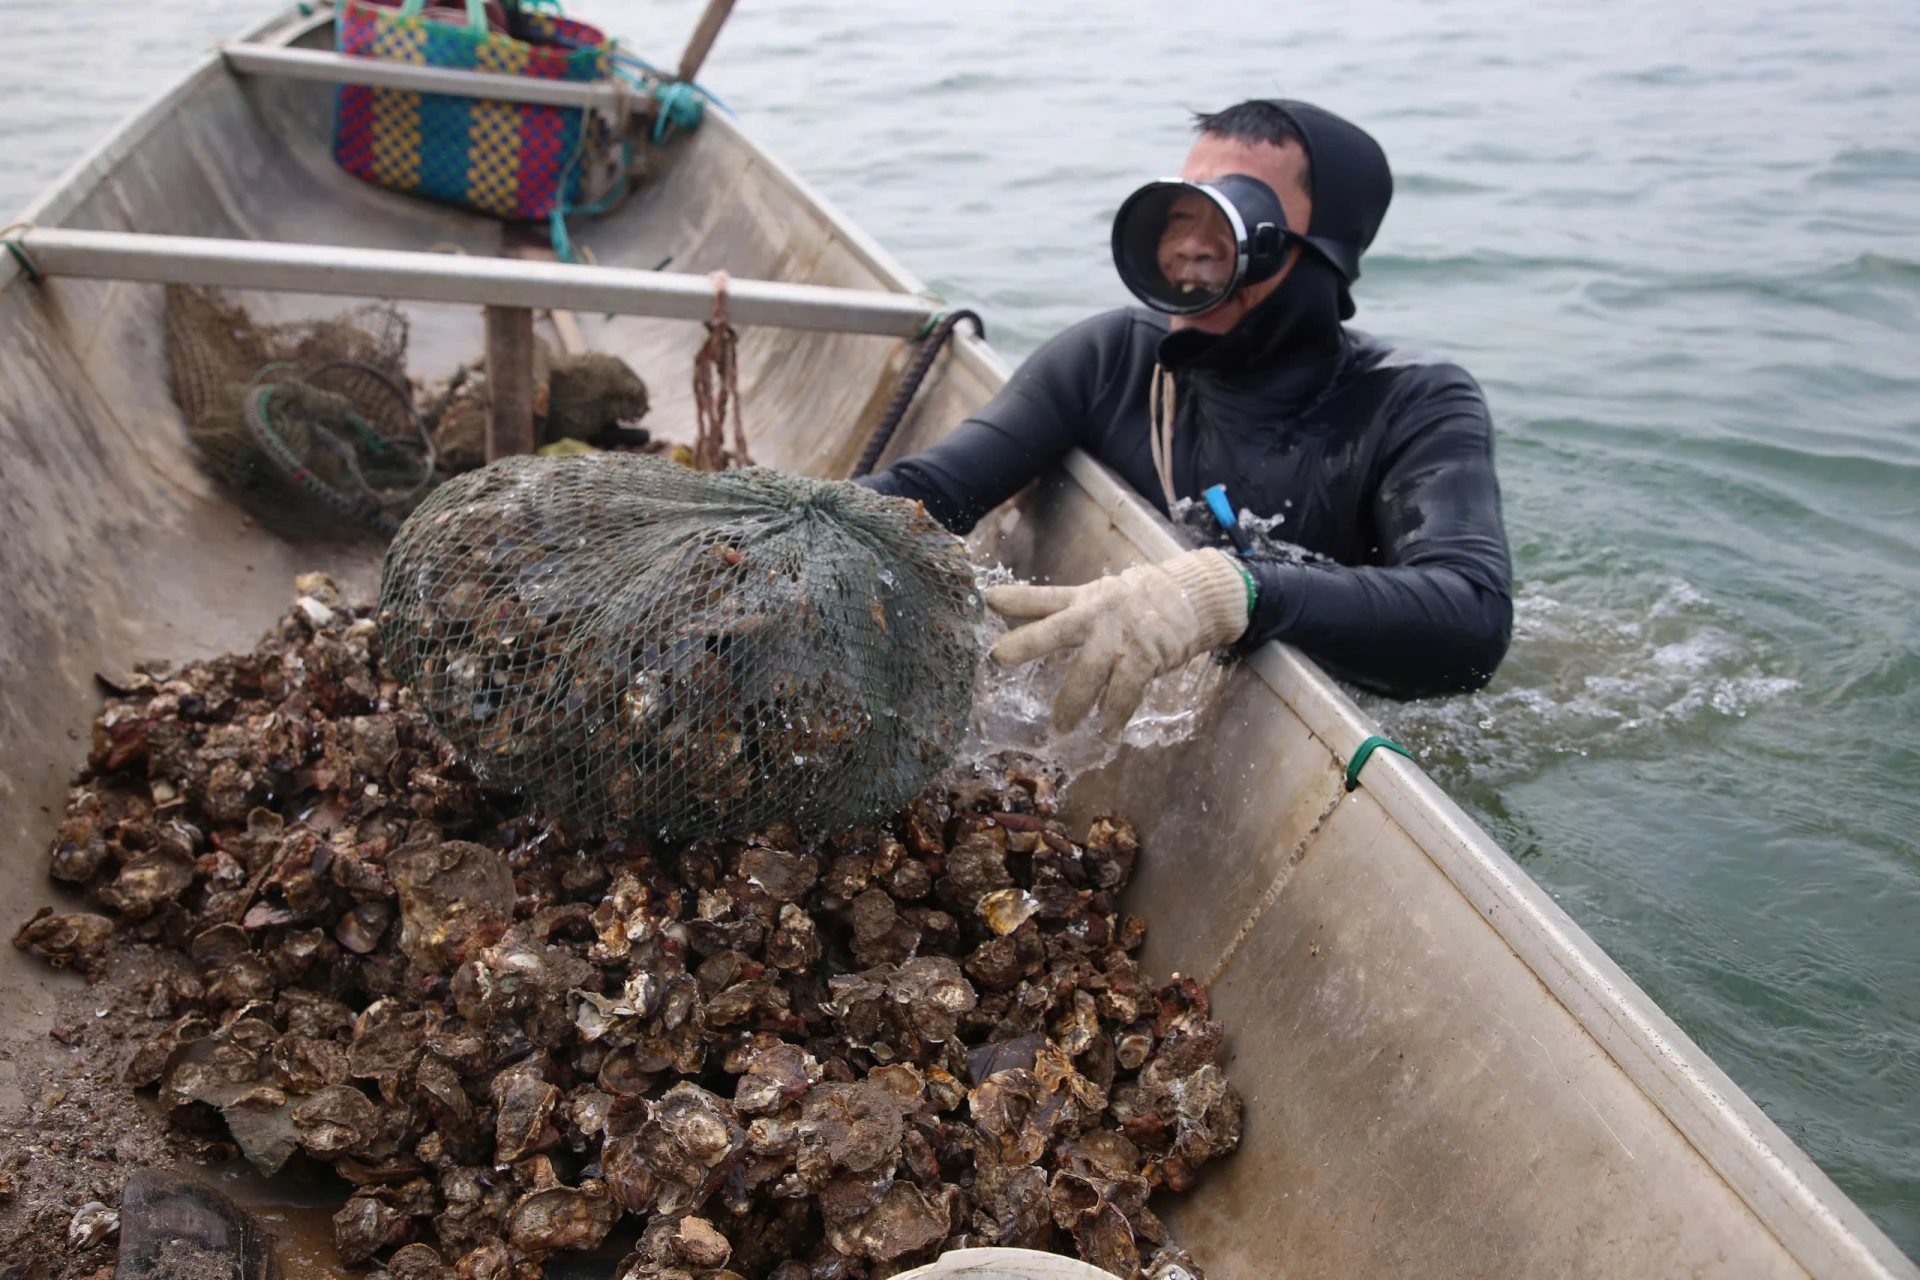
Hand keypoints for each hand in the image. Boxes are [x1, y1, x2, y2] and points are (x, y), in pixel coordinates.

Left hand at [984, 548, 1250, 737]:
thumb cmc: (1143, 601)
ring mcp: (1121, 636)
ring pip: (1089, 672)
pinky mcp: (1145, 656)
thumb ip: (1069, 611)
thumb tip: (1028, 624)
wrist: (1196, 596)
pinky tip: (1105, 737)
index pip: (1045, 598)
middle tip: (998, 657)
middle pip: (1057, 629)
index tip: (987, 600)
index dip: (1016, 599)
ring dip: (1072, 703)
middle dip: (1027, 643)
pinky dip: (1113, 718)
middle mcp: (1098, 614)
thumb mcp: (1103, 596)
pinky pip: (1125, 694)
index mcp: (1084, 600)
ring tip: (1058, 728)